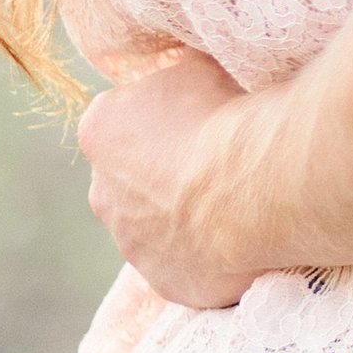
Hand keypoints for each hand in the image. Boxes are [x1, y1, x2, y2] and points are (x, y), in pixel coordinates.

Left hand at [77, 49, 259, 309]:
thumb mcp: (191, 68)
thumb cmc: (223, 115)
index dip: (163, 121)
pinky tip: (240, 238)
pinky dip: (207, 256)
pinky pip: (186, 267)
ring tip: (234, 204)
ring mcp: (133, 245)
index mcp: (100, 131)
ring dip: (183, 219)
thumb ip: (173, 84)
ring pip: (155, 229)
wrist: (252, 182)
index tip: (198, 120)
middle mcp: (103, 193)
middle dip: (163, 177)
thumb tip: (183, 88)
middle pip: (131, 183)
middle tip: (213, 166)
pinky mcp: (167, 283)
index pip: (122, 124)